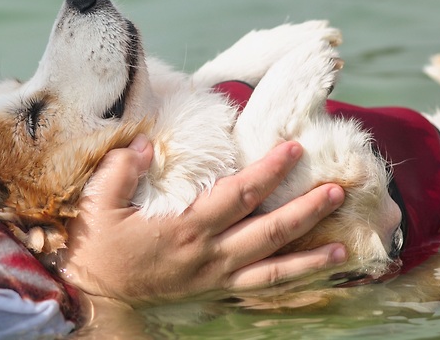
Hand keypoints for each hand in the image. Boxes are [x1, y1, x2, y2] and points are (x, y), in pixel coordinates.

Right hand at [59, 134, 346, 306]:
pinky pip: (259, 291)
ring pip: (273, 271)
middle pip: (268, 232)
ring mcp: (216, 280)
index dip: (269, 172)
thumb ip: (120, 170)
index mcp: (185, 228)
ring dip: (310, 258)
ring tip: (344, 247)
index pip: (238, 195)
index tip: (294, 149)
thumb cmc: (98, 248)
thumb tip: (144, 142)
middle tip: (335, 191)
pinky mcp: (215, 293)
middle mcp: (209, 256)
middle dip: (305, 211)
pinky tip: (312, 274)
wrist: (95, 297)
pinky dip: (289, 283)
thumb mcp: (98, 205)